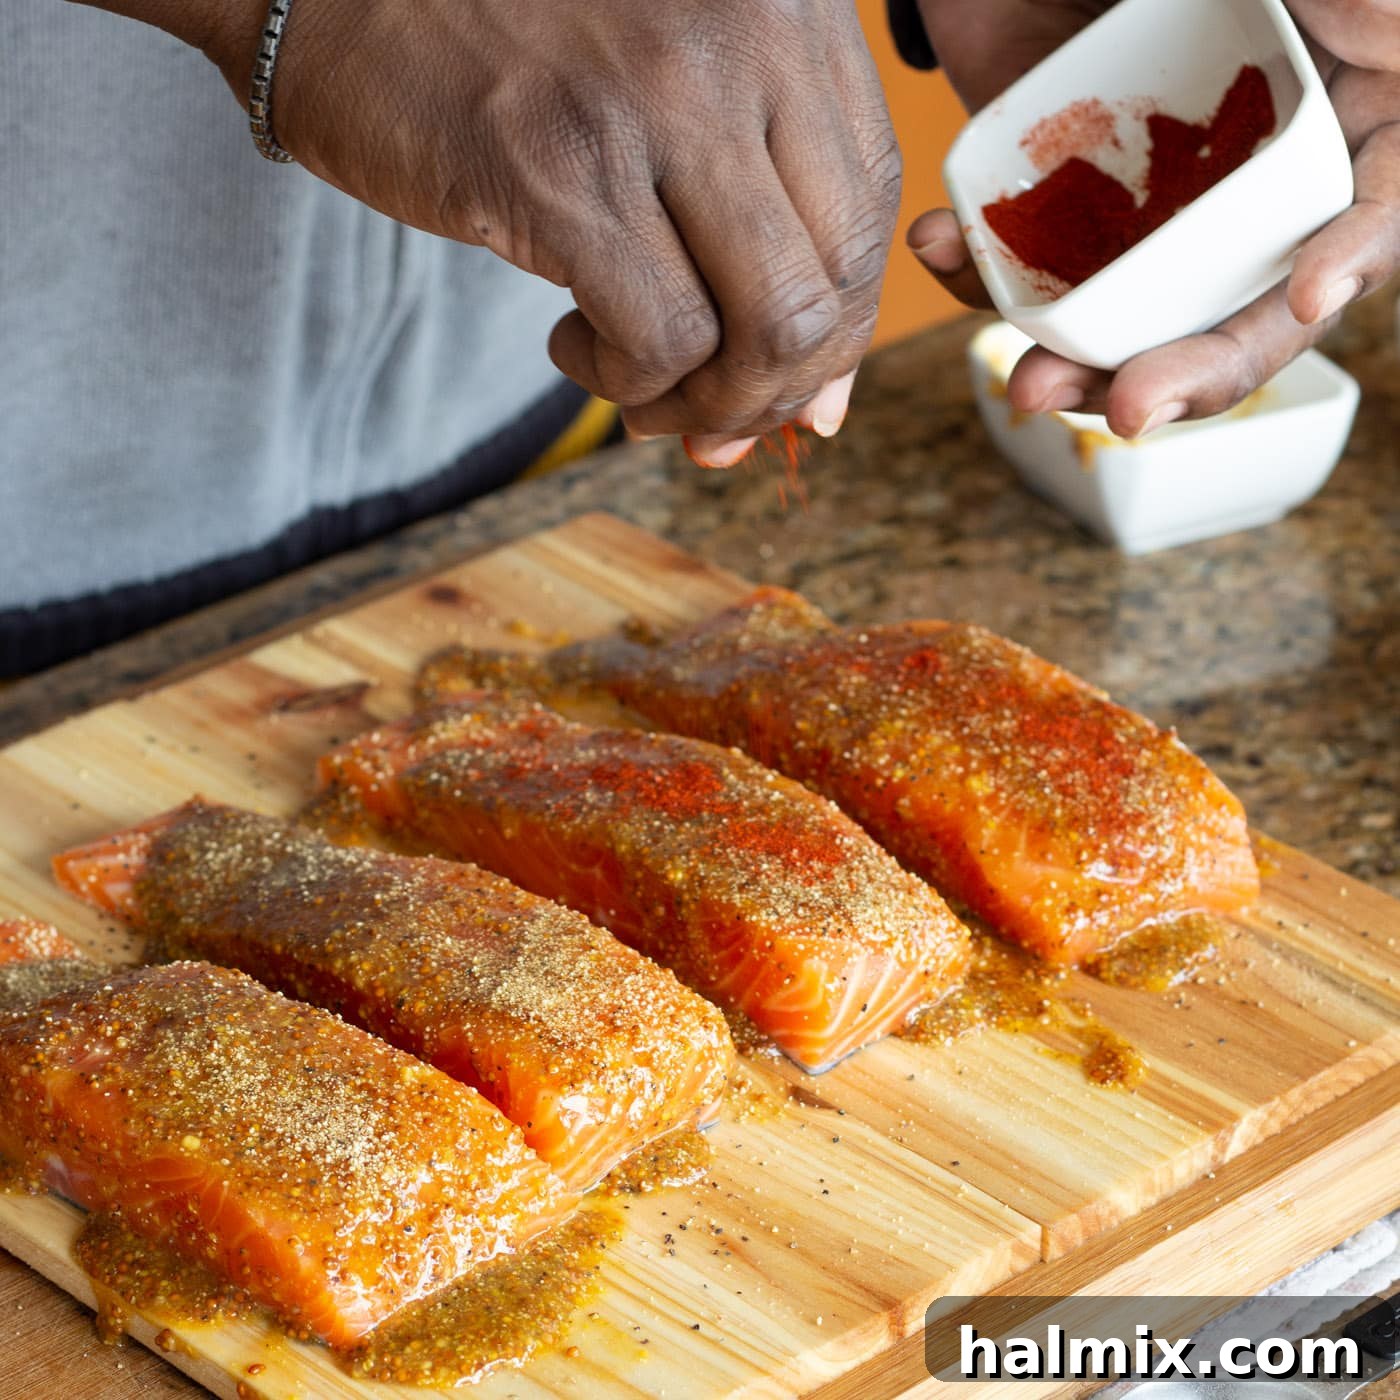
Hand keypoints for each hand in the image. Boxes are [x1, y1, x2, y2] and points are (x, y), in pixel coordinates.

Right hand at [194, 0, 899, 463]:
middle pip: (833, 284)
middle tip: (712, 416)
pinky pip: (661, 342)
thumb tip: (820, 405)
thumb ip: (760, 224)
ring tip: (648, 394)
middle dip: (779, 388)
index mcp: (785, 11)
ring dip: (713, 403)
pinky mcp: (557, 173)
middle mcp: (739, 44)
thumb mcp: (670, 95)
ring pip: (767, 328)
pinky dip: (630, 385)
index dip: (843, 324)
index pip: (872, 210)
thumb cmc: (510, 42)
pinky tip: (575, 345)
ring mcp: (654, 104)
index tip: (789, 380)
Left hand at [910, 0, 1399, 437]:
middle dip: (1189, 371)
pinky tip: (938, 242)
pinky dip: (977, 274)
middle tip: (1129, 408)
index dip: (1351, 260)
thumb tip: (1382, 21)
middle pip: (1243, 308)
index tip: (1308, 298)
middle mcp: (1244, 180)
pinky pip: (1025, 267)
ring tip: (1026, 382)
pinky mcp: (1055, 207)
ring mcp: (1145, 205)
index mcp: (1335, 113)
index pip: (1372, 208)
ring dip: (1077, 363)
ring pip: (1130, 317)